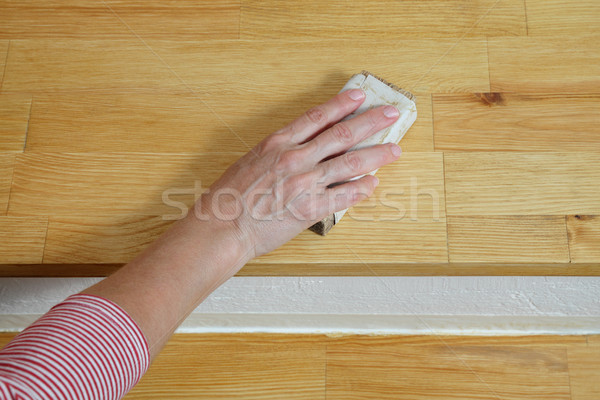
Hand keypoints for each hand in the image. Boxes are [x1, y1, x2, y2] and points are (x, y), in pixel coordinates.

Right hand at [193, 89, 402, 262]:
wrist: (222, 225)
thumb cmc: (229, 196)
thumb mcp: (251, 161)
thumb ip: (278, 152)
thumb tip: (302, 148)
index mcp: (278, 143)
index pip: (318, 117)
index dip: (342, 105)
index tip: (359, 97)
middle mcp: (296, 158)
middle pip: (342, 136)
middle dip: (371, 123)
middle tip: (390, 115)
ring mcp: (305, 183)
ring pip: (351, 164)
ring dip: (376, 155)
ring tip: (394, 150)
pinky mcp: (311, 209)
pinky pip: (344, 197)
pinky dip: (361, 190)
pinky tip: (373, 184)